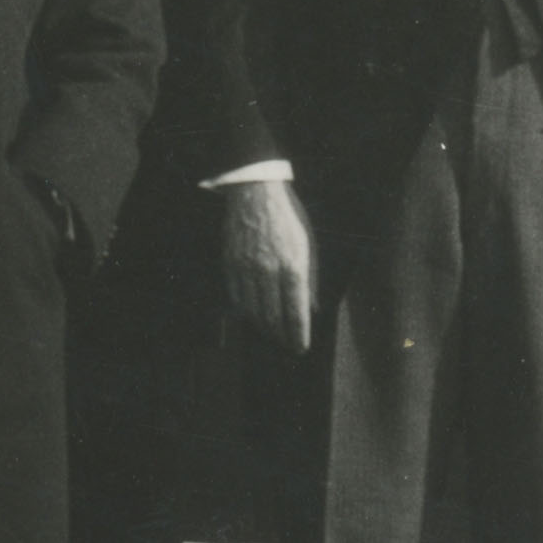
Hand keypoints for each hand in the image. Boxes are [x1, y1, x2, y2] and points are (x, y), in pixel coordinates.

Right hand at [219, 178, 316, 354]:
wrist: (255, 194)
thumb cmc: (286, 218)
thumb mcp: (308, 245)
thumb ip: (310, 279)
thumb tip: (312, 308)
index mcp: (293, 266)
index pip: (296, 312)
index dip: (298, 335)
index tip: (301, 348)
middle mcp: (269, 270)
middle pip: (273, 317)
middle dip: (281, 336)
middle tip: (286, 344)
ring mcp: (246, 268)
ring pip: (253, 311)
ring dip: (263, 327)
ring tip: (271, 333)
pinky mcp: (230, 264)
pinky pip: (236, 297)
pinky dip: (244, 311)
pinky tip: (251, 316)